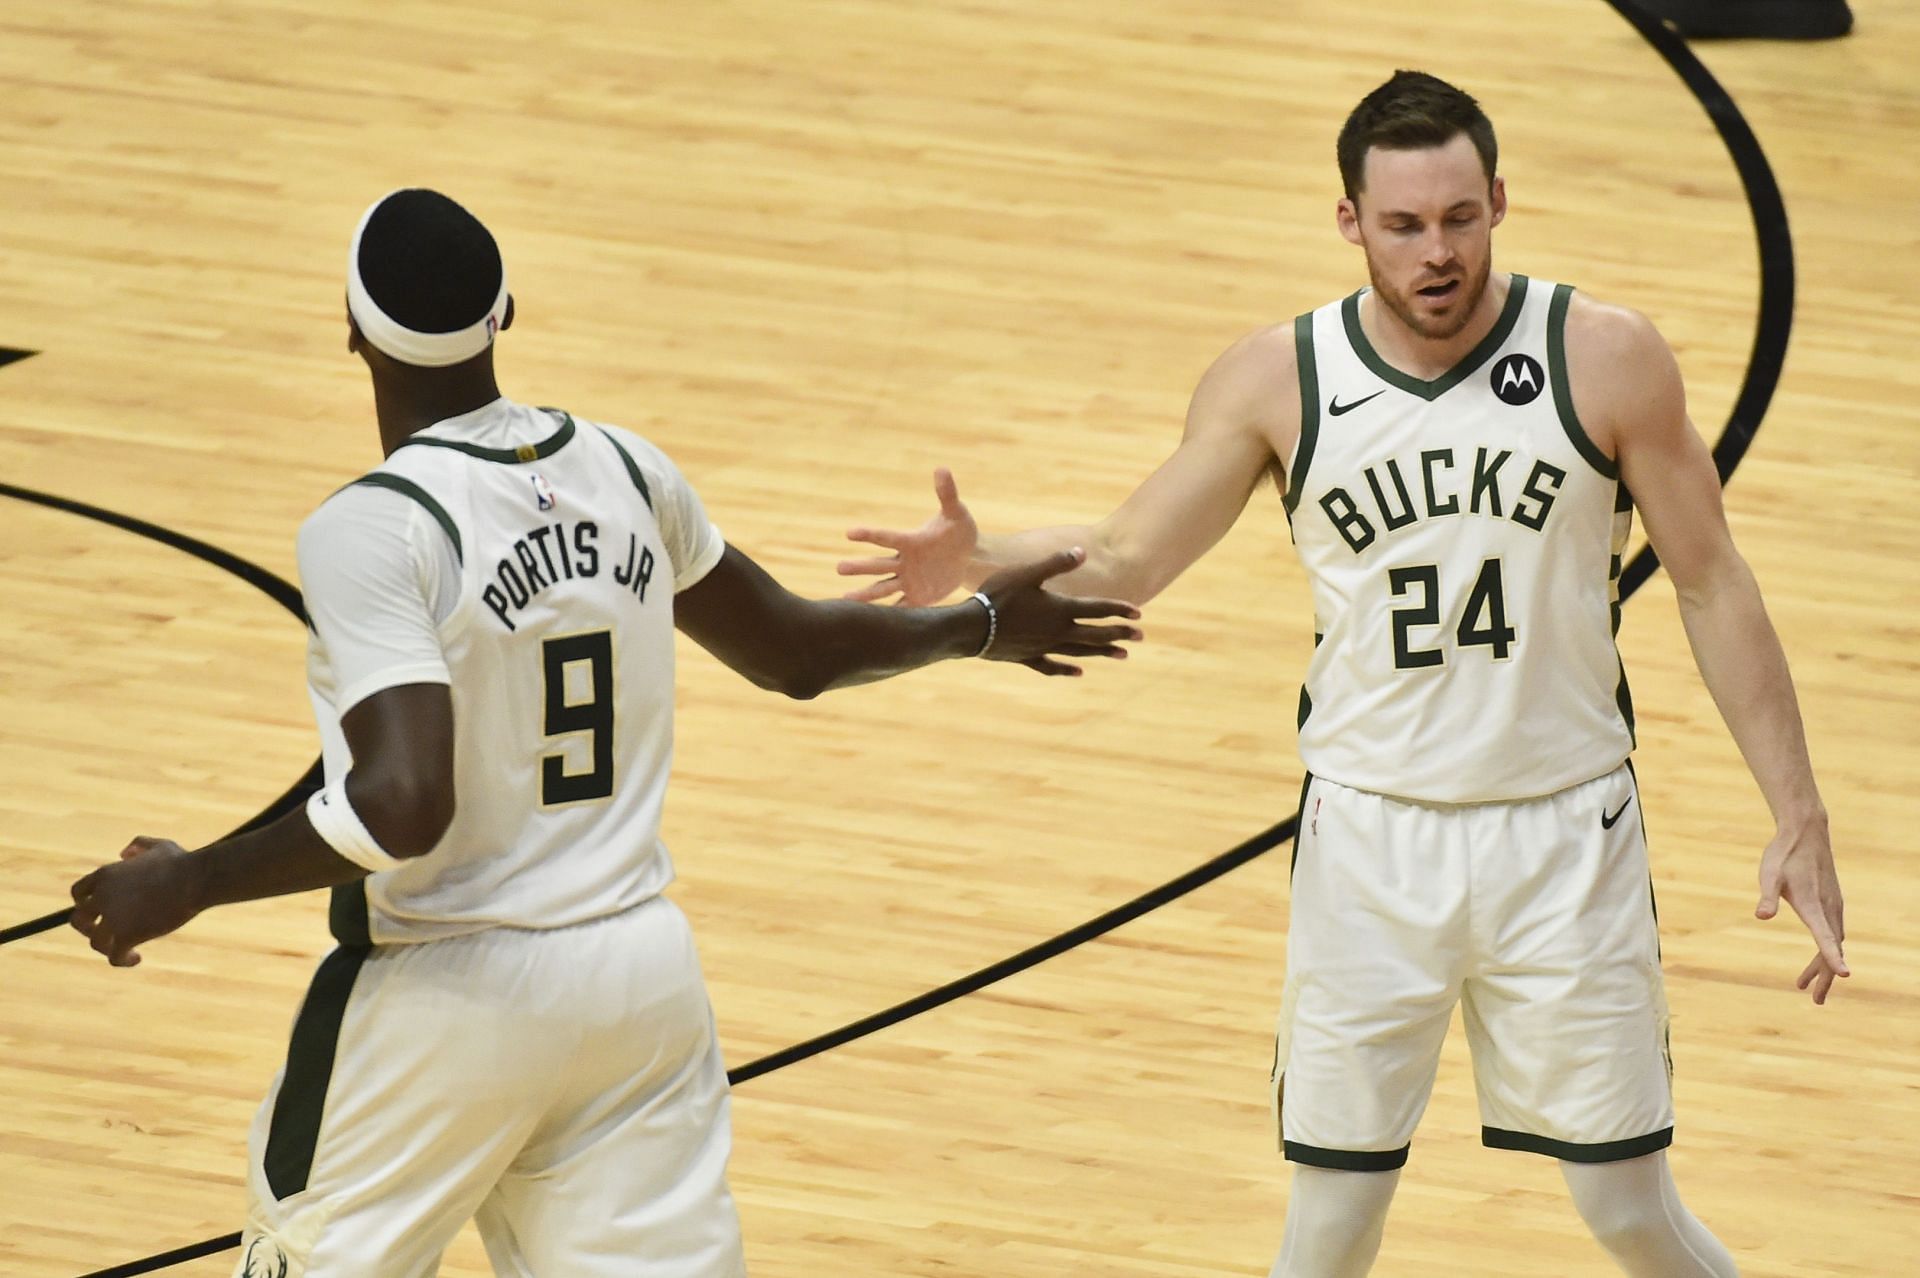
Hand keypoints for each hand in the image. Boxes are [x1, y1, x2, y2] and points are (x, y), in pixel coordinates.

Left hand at [69, 837, 207, 966]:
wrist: (194, 880)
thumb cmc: (181, 863)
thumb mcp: (158, 846)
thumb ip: (138, 846)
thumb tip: (124, 853)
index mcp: (105, 875)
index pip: (79, 893)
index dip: (85, 904)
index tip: (98, 912)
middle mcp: (102, 896)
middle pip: (79, 919)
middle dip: (89, 928)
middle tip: (106, 934)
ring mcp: (112, 917)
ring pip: (95, 941)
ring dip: (107, 947)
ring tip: (126, 949)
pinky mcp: (126, 935)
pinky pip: (114, 956)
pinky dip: (122, 960)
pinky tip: (136, 958)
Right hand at [839, 467, 978, 604]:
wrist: (968, 557)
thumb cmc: (959, 531)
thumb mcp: (956, 513)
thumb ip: (947, 494)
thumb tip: (942, 468)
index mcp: (910, 541)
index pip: (886, 537)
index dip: (869, 534)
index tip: (849, 532)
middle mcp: (904, 562)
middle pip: (878, 565)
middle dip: (860, 567)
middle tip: (839, 568)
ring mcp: (909, 581)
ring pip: (883, 588)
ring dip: (866, 594)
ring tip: (844, 600)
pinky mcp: (918, 597)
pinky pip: (902, 606)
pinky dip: (892, 615)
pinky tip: (874, 625)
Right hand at [976, 546, 1141, 675]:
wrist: (972, 628)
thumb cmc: (998, 596)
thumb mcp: (1028, 573)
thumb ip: (1056, 563)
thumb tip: (1082, 551)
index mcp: (1060, 609)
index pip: (1097, 609)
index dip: (1118, 610)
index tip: (1139, 614)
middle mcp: (1057, 632)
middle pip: (1095, 634)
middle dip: (1118, 633)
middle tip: (1140, 636)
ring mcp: (1043, 647)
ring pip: (1080, 652)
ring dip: (1101, 652)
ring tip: (1121, 655)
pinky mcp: (1028, 658)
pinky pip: (1052, 666)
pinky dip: (1067, 669)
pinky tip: (1079, 672)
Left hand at [1755, 816, 1846, 1002]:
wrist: (1805, 833)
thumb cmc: (1784, 855)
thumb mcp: (1769, 874)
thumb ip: (1767, 896)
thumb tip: (1762, 915)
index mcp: (1814, 905)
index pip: (1825, 936)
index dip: (1832, 956)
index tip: (1844, 975)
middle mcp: (1829, 908)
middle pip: (1832, 947)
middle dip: (1826, 976)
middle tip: (1816, 1001)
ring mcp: (1833, 906)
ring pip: (1833, 942)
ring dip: (1823, 966)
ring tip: (1804, 986)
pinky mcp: (1832, 902)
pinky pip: (1832, 932)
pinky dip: (1826, 949)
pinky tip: (1817, 957)